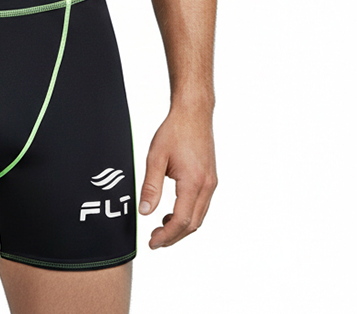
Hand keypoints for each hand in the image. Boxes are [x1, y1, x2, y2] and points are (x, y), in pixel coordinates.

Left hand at [138, 105, 216, 248]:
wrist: (194, 113)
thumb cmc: (174, 131)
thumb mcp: (156, 157)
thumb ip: (151, 186)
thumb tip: (145, 212)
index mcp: (193, 182)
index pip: (181, 221)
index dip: (166, 236)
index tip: (152, 243)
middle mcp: (207, 186)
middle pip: (193, 224)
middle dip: (174, 237)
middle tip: (154, 240)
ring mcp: (211, 183)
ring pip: (199, 217)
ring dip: (181, 227)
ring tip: (161, 228)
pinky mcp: (210, 179)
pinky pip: (201, 206)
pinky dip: (188, 215)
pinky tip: (173, 213)